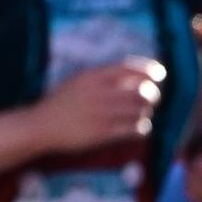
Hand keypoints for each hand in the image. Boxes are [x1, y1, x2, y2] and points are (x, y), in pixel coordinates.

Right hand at [35, 58, 163, 160]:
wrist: (41, 126)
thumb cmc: (60, 102)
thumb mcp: (78, 80)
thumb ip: (102, 77)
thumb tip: (132, 75)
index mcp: (93, 75)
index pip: (130, 68)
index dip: (149, 70)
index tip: (160, 75)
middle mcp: (100, 92)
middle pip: (140, 90)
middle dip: (152, 95)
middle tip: (152, 99)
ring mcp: (102, 114)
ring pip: (139, 110)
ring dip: (146, 112)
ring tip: (143, 114)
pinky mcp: (102, 133)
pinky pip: (132, 129)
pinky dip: (141, 128)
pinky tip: (139, 128)